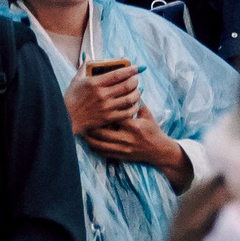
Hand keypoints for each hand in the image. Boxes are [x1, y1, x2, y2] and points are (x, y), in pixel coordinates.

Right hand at [64, 63, 140, 135]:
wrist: (66, 118)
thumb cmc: (71, 98)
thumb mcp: (76, 80)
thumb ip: (84, 67)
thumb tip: (87, 55)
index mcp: (95, 83)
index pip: (117, 74)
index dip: (130, 70)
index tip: (138, 67)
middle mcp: (102, 95)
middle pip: (127, 85)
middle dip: (135, 80)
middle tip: (136, 78)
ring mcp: (106, 107)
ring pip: (130, 99)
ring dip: (137, 93)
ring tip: (137, 90)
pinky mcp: (108, 118)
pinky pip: (127, 112)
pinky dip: (134, 107)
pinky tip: (135, 104)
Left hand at [67, 65, 190, 189]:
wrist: (159, 150)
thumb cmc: (152, 129)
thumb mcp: (147, 114)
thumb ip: (136, 101)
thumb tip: (126, 84)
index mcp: (133, 126)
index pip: (114, 116)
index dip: (103, 110)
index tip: (93, 103)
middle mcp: (127, 138)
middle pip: (102, 131)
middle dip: (90, 124)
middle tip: (81, 116)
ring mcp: (123, 149)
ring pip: (99, 143)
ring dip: (88, 136)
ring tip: (80, 128)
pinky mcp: (120, 156)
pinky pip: (102, 152)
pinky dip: (93, 146)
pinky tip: (87, 140)